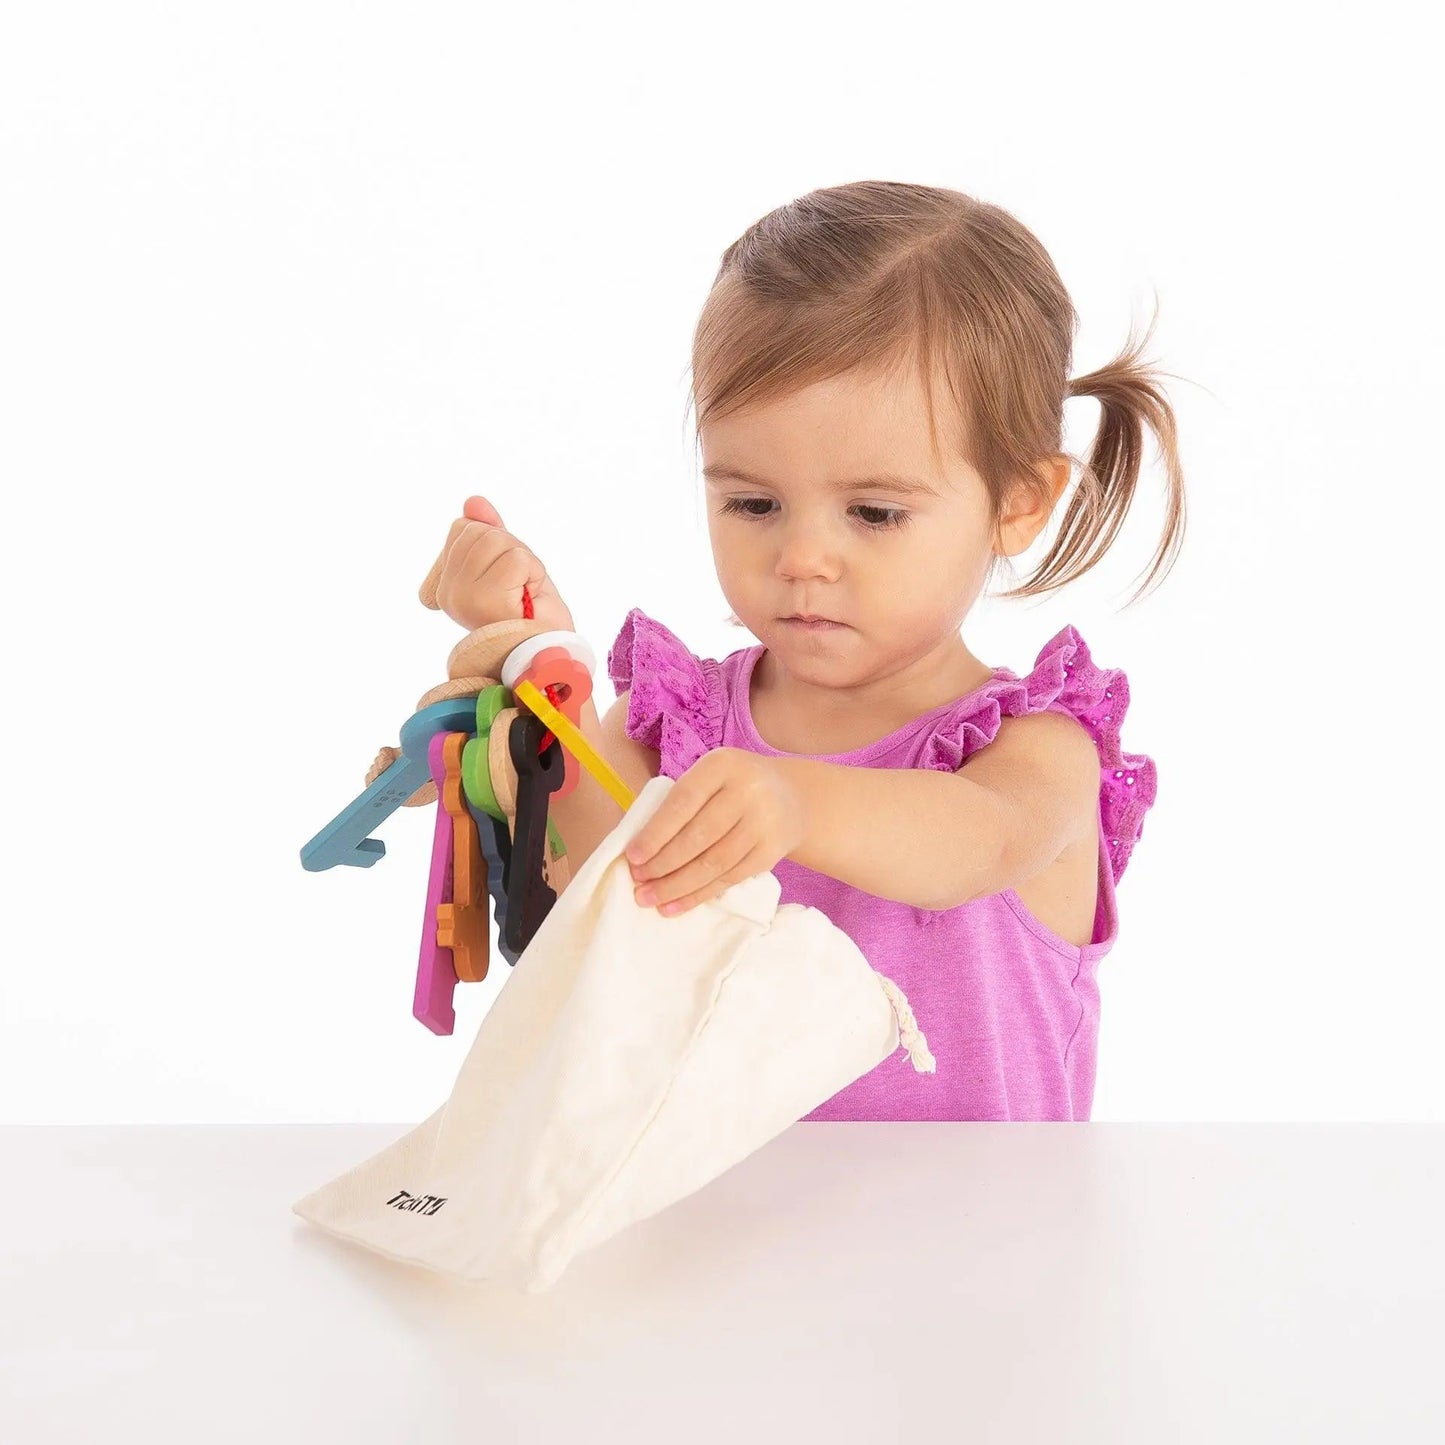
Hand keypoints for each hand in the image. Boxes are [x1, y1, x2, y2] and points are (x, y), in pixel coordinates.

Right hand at [418, 495, 575, 632]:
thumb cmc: (532, 613)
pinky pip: (516, 558)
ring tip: (524, 592)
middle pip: (479, 531)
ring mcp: (463, 596)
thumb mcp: (509, 562)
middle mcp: (448, 592)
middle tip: (520, 586)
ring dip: (524, 562)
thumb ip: (489, 531)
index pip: (463, 528)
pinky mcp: (485, 599)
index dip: (497, 544)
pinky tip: (529, 597)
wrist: (551, 649)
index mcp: (445, 584)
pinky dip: (533, 573)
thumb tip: (473, 501)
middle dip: (511, 551)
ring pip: (497, 541)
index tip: (506, 581)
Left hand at [624, 749, 804, 915]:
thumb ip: (680, 802)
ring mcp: (763, 823)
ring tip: (650, 898)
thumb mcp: (710, 777)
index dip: (656, 832)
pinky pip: (729, 878)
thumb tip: (639, 847)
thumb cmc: (731, 787)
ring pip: (714, 862)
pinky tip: (676, 905)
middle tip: (638, 882)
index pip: (684, 801)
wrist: (790, 797)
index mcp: (723, 765)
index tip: (633, 856)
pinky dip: (699, 895)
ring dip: (677, 885)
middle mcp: (748, 791)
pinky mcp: (771, 852)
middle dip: (663, 863)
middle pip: (699, 835)